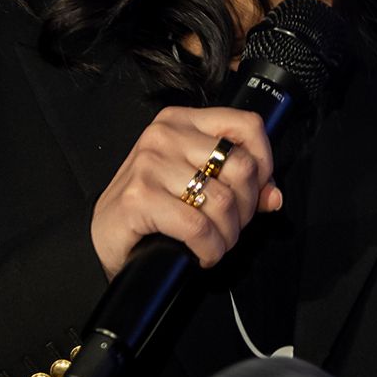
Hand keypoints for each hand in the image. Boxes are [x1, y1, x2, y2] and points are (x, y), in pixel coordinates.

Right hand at [90, 106, 277, 277]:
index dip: (265, 162)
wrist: (103, 238)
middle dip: (247, 207)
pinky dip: (210, 248)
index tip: (258, 189)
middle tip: (232, 226)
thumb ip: (239, 183)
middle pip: (242, 166)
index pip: (247, 125)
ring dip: (229, 234)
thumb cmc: (152, 207)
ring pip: (224, 200)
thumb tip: (273, 196)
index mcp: (182, 121)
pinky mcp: (140, 197)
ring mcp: (149, 164)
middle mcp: (164, 135)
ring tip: (217, 242)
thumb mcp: (197, 183)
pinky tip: (204, 254)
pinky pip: (198, 226)